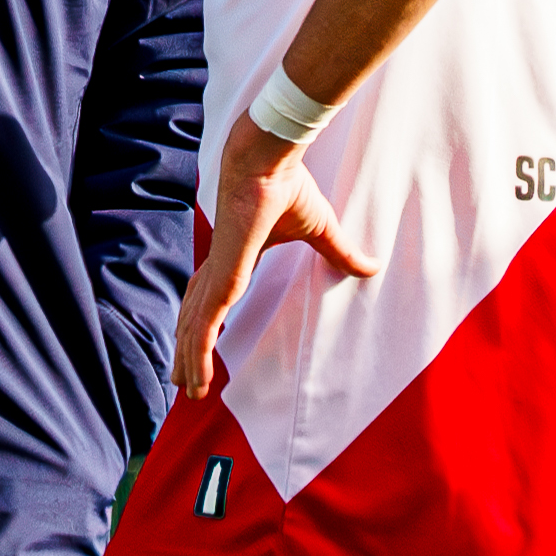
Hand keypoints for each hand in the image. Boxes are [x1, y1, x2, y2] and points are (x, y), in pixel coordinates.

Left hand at [171, 116, 378, 396]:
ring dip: (190, 363)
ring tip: (188, 392)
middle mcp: (218, 269)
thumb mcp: (320, 229)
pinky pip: (203, 330)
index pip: (211, 297)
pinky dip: (198, 358)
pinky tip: (196, 382)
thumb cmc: (288, 186)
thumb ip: (340, 253)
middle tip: (183, 380)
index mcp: (233, 256)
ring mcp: (216, 277)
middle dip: (187, 350)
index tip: (204, 342)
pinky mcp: (221, 283)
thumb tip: (372, 266)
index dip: (205, 322)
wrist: (269, 163)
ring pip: (194, 332)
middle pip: (194, 318)